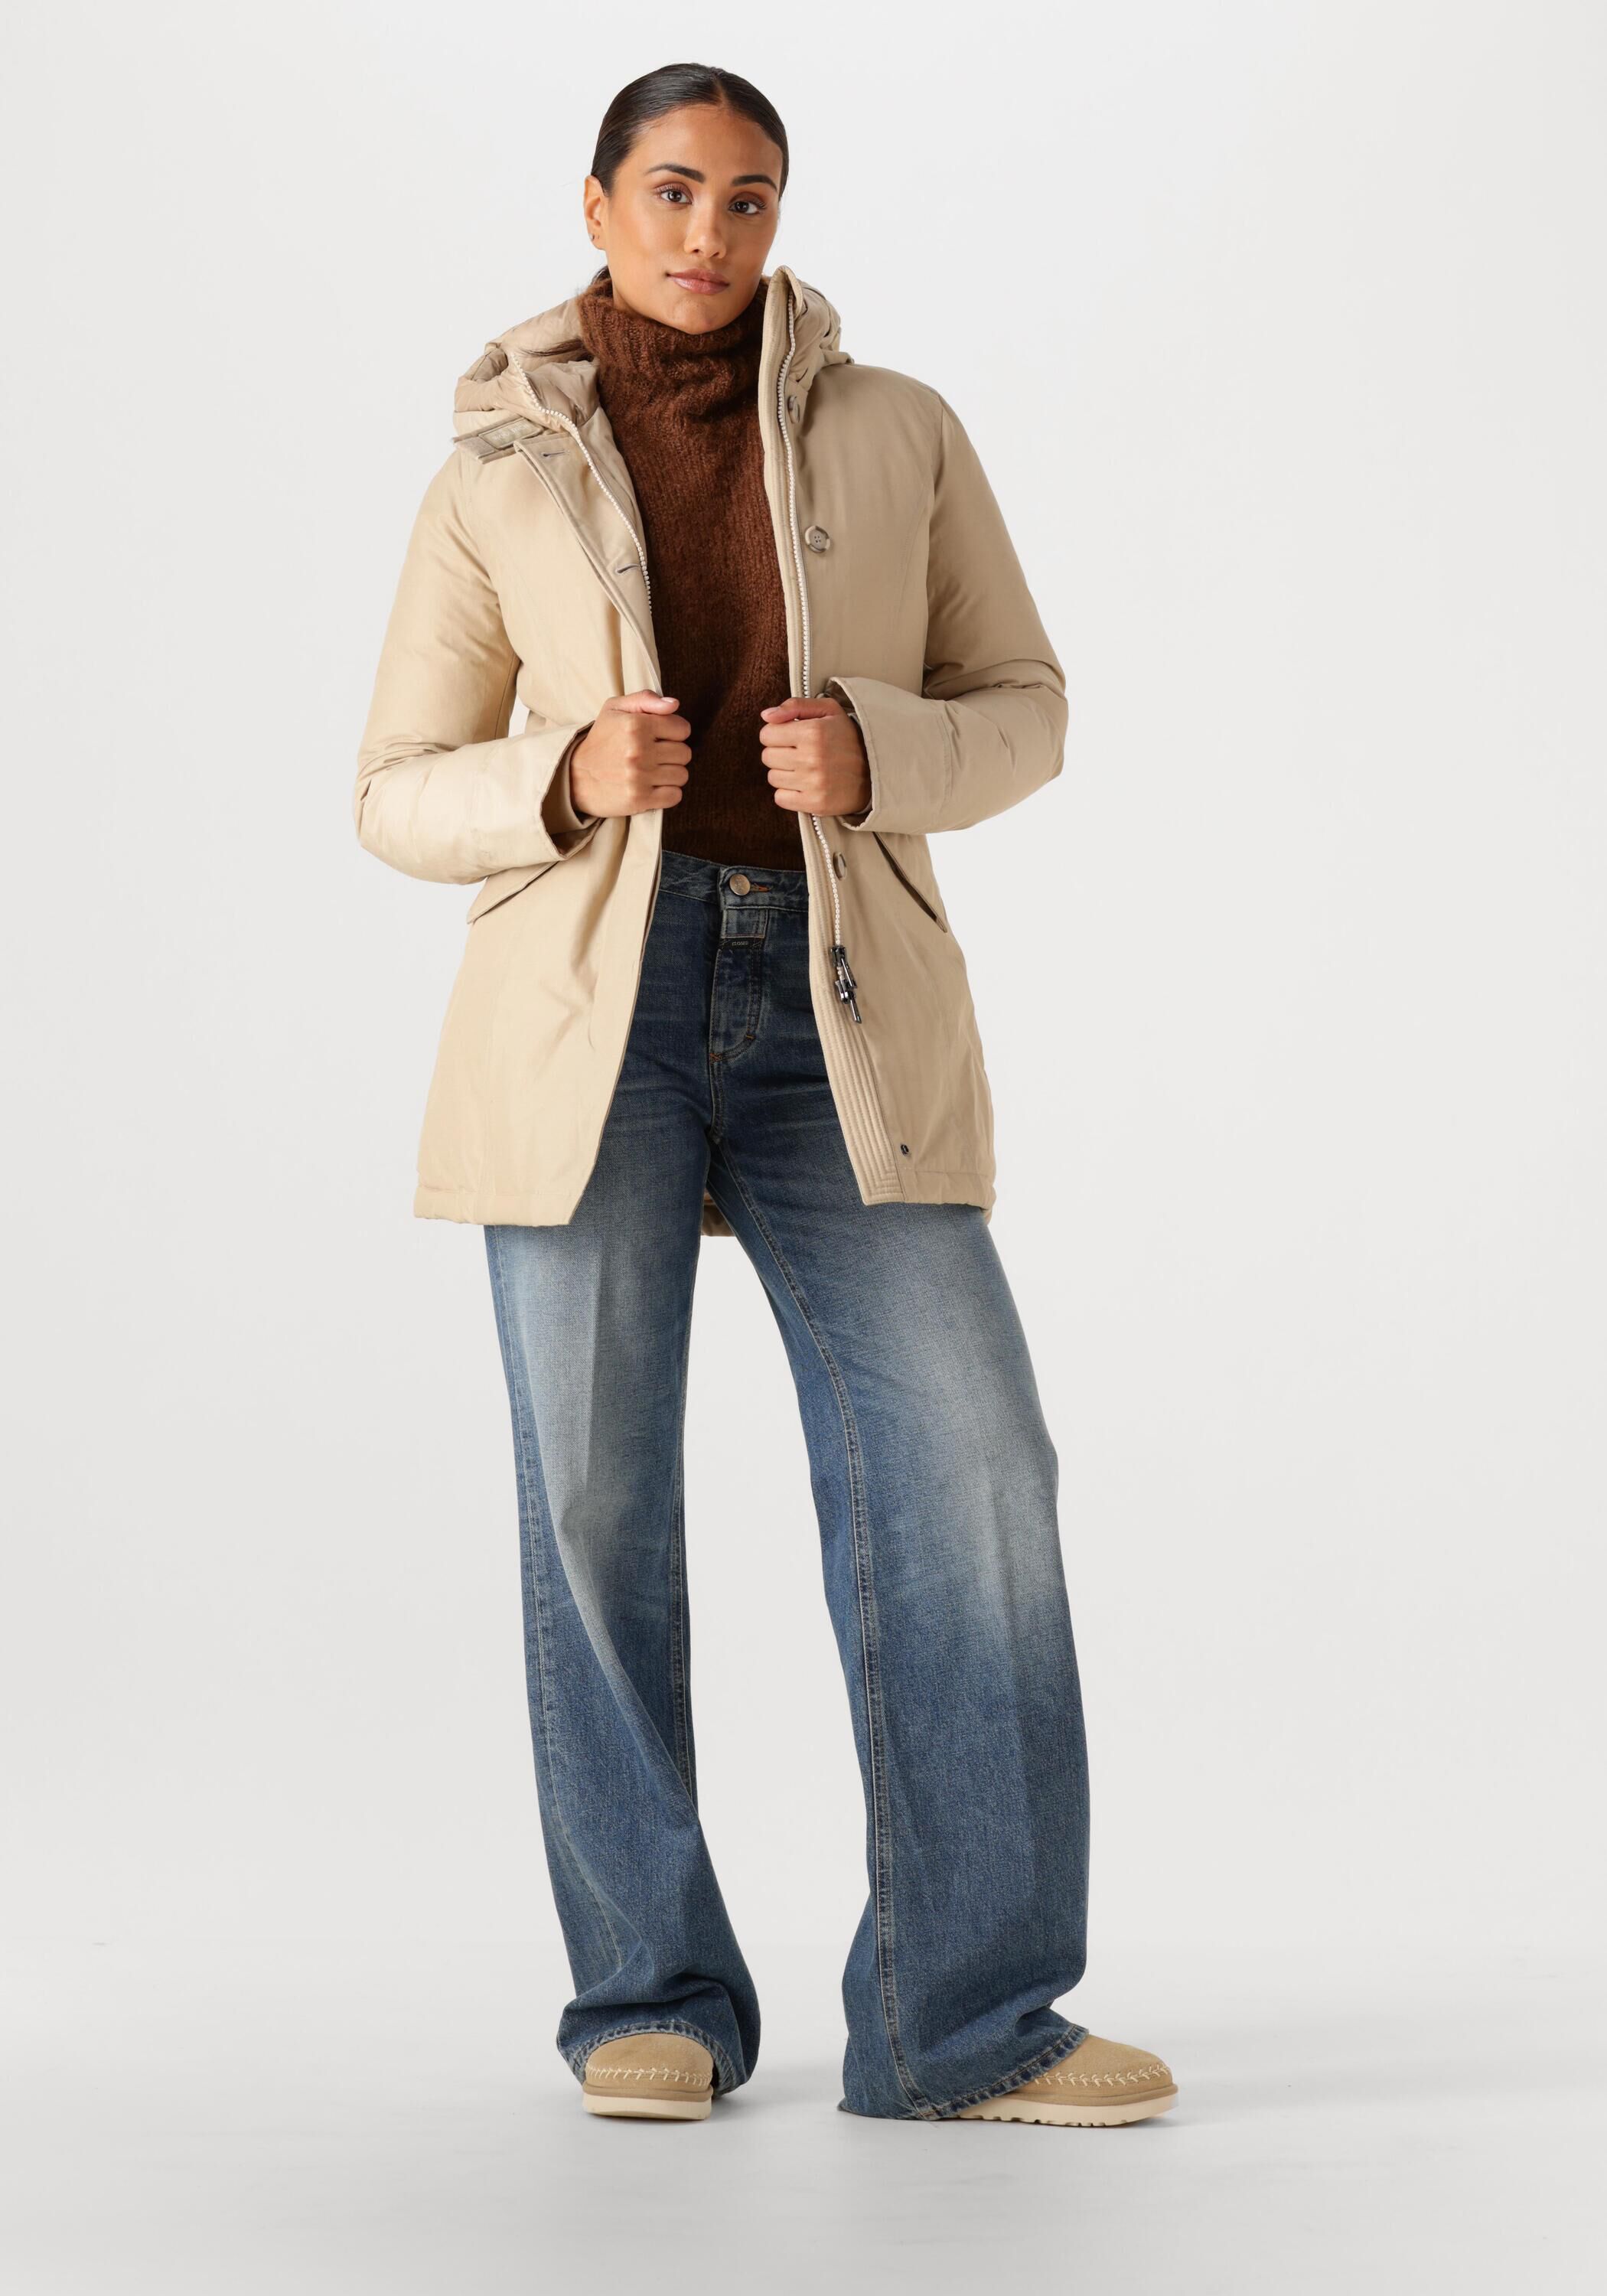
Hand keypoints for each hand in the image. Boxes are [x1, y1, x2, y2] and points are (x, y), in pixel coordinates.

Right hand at [570, 692, 690, 816]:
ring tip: (653, 771)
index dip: (674, 732)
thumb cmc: (600, 740)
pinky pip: (675, 796)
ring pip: (682, 775)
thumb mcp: (615, 709)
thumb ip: (645, 699)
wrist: (574, 776)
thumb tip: (674, 705)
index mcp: (636, 725)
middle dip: (673, 754)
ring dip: (671, 774)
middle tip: (655, 755)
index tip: (661, 737)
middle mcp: (639, 751)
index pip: (682, 729)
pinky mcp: (639, 799)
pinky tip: (654, 786)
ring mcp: (639, 777)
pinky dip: (668, 793)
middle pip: (684, 753)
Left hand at [758, 696, 870, 818]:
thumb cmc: (848, 737)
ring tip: (805, 768)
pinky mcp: (816, 803)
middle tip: (799, 753)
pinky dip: (789, 793)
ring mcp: (814, 783)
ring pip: (773, 778)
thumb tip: (766, 716)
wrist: (876, 771)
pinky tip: (805, 784)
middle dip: (779, 752)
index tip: (791, 737)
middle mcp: (812, 758)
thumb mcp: (828, 711)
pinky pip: (781, 798)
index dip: (776, 734)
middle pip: (767, 757)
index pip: (766, 734)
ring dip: (785, 773)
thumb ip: (795, 705)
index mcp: (813, 731)